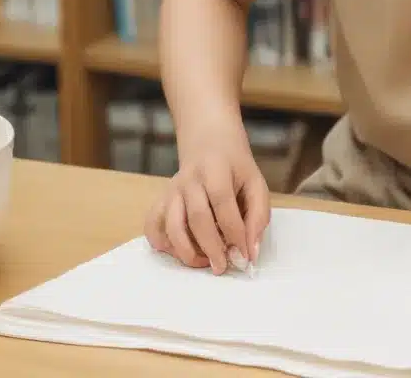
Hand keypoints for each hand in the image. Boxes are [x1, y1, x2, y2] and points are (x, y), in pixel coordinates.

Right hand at [144, 122, 269, 275]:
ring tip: (203, 263)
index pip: (223, 203)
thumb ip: (258, 216)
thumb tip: (251, 252)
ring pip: (171, 226)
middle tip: (222, 266)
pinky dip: (163, 244)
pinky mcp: (160, 200)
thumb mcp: (255, 183)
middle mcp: (189, 179)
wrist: (209, 143)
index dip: (234, 232)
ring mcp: (171, 190)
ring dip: (186, 251)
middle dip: (211, 247)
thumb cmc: (235, 168)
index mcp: (216, 170)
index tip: (244, 255)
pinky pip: (152, 227)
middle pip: (197, 217)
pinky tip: (180, 251)